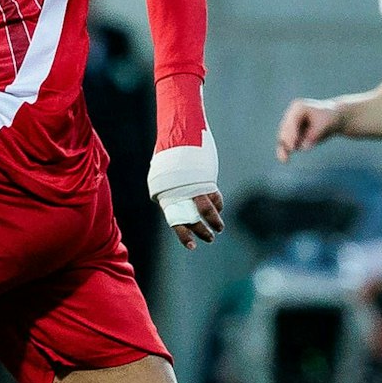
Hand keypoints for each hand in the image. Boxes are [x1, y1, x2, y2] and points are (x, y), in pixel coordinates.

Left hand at [149, 132, 221, 250]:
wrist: (178, 136)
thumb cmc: (168, 158)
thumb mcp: (163, 178)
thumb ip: (170, 194)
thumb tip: (179, 208)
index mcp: (168, 196)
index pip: (177, 221)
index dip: (185, 235)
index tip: (193, 246)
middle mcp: (182, 193)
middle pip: (194, 218)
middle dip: (203, 231)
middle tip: (210, 238)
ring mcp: (195, 187)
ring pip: (207, 209)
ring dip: (215, 221)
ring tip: (219, 228)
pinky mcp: (206, 180)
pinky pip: (214, 196)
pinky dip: (218, 204)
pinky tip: (219, 209)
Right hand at [276, 99, 339, 161]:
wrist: (333, 118)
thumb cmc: (330, 119)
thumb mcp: (325, 125)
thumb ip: (315, 135)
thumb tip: (304, 147)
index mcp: (298, 108)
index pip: (291, 122)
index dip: (290, 134)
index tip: (292, 147)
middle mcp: (291, 115)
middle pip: (284, 130)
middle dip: (285, 142)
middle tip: (286, 156)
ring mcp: (290, 124)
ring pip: (282, 138)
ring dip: (282, 148)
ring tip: (284, 160)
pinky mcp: (291, 134)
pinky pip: (285, 144)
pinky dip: (285, 151)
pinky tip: (285, 159)